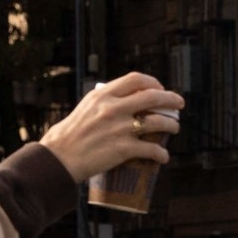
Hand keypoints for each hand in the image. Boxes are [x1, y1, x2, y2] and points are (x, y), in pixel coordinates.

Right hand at [39, 71, 183, 183]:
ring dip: (172, 125)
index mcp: (103, 95)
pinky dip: (162, 154)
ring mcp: (119, 128)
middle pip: (153, 97)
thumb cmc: (70, 135)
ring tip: (175, 128)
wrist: (58, 157)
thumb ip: (105, 102)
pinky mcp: (123, 149)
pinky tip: (163, 156)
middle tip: (179, 103)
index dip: (153, 82)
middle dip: (171, 99)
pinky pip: (152, 149)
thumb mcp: (86, 109)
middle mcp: (113, 108)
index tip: (160, 88)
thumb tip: (126, 102)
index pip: (135, 79)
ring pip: (158, 122)